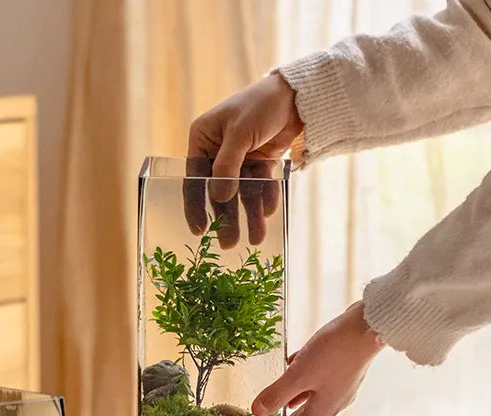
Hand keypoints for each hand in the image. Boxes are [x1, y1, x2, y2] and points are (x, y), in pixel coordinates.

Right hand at [185, 72, 302, 247]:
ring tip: (257, 237)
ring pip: (241, 194)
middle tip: (229, 244)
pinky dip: (265, 199)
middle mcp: (217, 151)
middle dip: (227, 218)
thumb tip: (218, 198)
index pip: (194, 179)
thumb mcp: (240, 133)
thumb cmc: (261, 105)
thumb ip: (227, 166)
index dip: (195, 206)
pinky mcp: (259, 163)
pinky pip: (259, 187)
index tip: (199, 231)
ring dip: (249, 215)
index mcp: (203, 139)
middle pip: (220, 192)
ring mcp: (239, 159)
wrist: (296, 96)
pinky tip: (269, 212)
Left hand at [252, 301, 385, 415]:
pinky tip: (298, 364)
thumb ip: (277, 394)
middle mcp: (335, 400)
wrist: (366, 328)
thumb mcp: (298, 375)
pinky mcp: (345, 367)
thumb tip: (258, 411)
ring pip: (316, 395)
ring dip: (300, 396)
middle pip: (310, 413)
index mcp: (323, 408)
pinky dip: (309, 376)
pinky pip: (322, 377)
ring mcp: (342, 384)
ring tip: (287, 398)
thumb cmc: (335, 353)